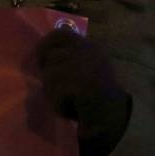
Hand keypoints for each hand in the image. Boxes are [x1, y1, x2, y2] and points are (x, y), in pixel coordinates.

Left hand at [34, 27, 130, 155]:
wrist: (115, 121)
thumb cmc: (95, 98)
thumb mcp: (83, 69)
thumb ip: (67, 59)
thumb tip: (39, 54)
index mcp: (90, 47)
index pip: (60, 34)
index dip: (45, 46)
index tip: (42, 62)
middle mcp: (90, 51)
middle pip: (50, 58)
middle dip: (48, 75)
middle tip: (59, 89)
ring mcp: (87, 66)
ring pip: (49, 76)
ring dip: (53, 93)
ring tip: (70, 102)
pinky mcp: (82, 83)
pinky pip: (55, 94)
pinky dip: (59, 105)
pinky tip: (72, 111)